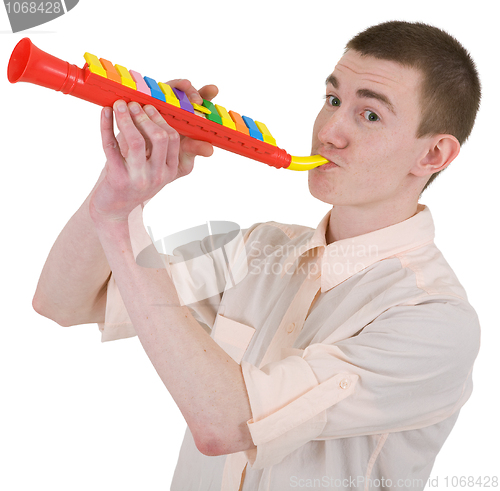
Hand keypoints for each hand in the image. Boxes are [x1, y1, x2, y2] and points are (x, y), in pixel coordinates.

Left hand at [89, 81, 217, 222]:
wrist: (114, 209)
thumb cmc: (132, 183)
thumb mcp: (151, 169)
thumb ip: (155, 147)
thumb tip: (148, 111)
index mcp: (169, 171)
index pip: (173, 139)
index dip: (160, 119)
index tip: (148, 107)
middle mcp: (158, 176)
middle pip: (159, 137)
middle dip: (145, 116)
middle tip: (133, 104)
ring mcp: (138, 179)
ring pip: (136, 141)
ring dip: (126, 118)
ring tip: (119, 104)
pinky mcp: (118, 179)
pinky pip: (111, 147)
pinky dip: (106, 126)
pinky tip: (105, 112)